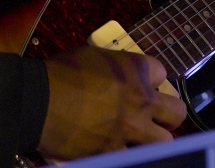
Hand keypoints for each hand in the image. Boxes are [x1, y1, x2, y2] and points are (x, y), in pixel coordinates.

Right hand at [38, 46, 186, 158]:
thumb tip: (119, 78)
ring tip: (142, 139)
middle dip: (169, 115)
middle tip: (157, 118)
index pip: (163, 74)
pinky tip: (119, 150)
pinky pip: (134, 157)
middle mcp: (141, 99)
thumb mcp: (94, 57)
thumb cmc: (60, 73)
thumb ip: (117, 68)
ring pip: (164, 141)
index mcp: (136, 69)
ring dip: (154, 139)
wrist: (38, 100)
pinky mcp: (113, 151)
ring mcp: (130, 129)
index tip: (146, 86)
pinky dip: (127, 153)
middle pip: (176, 112)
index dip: (153, 81)